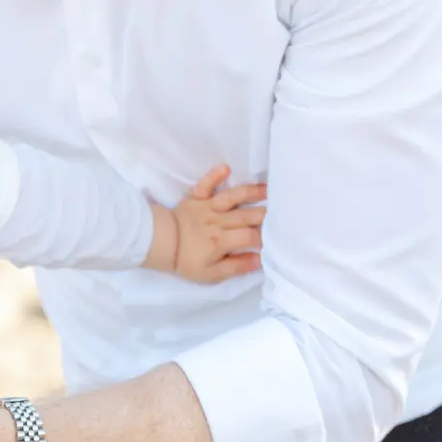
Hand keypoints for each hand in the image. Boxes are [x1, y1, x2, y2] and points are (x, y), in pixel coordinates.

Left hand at [145, 166, 265, 283]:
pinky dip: (215, 175)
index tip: (276, 239)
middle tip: (283, 212)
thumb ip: (235, 267)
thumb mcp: (210, 274)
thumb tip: (258, 260)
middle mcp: (218, 221)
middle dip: (267, 214)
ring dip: (251, 191)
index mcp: (221, 241)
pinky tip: (226, 167)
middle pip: (248, 215)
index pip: (251, 237)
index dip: (266, 238)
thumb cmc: (186, 260)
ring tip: (269, 189)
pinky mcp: (196, 197)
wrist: (157, 244)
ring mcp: (207, 206)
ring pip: (233, 197)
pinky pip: (206, 184)